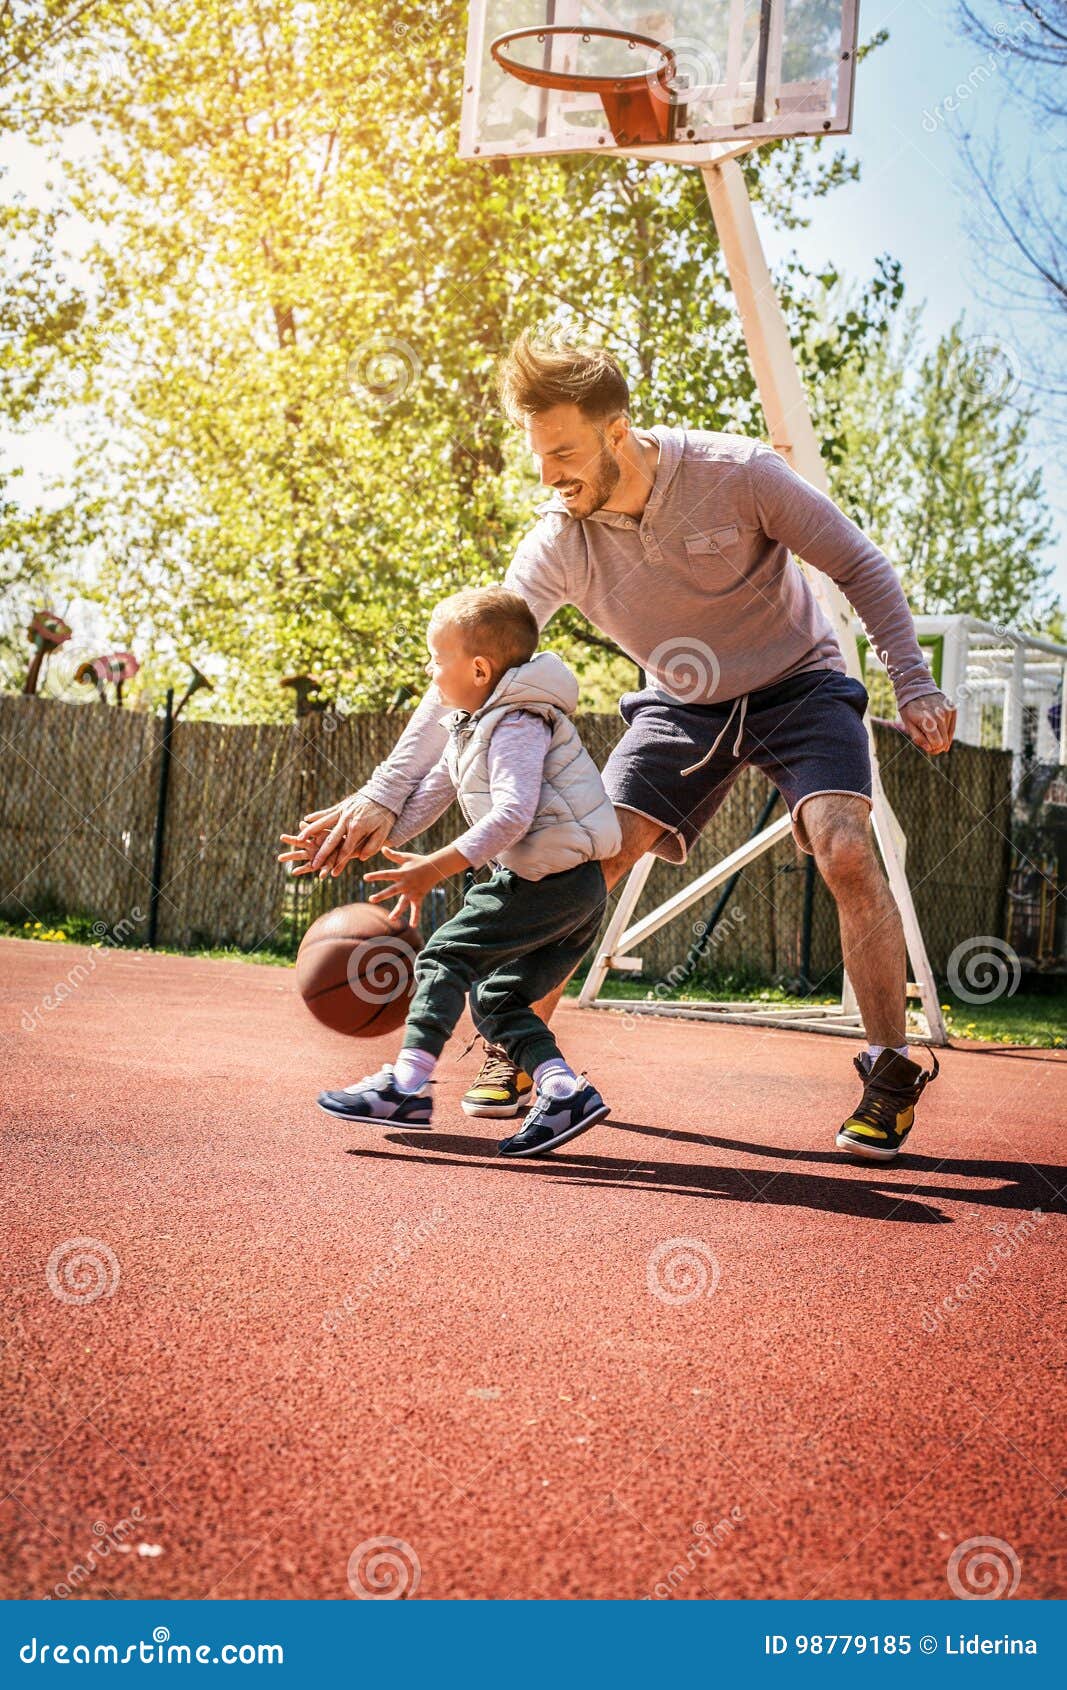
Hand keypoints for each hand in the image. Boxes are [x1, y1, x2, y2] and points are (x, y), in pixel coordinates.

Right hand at [278, 795, 395, 879]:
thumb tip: (362, 857)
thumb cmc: (386, 815)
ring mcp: (342, 812)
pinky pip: (326, 812)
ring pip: (322, 823)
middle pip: (330, 839)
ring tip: (299, 839)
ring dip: (310, 832)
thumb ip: (373, 846)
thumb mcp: (384, 832)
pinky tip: (306, 819)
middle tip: (313, 864)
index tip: (332, 873)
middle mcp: (346, 820)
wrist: (385, 793)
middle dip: (321, 853)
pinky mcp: (341, 806)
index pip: (346, 849)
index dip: (339, 862)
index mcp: (357, 828)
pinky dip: (316, 816)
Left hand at [363, 845, 443, 928]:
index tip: (365, 878)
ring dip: (398, 911)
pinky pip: (417, 908)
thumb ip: (393, 855)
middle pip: (392, 890)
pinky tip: (413, 926)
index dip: (376, 876)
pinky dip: (415, 917)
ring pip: (403, 903)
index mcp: (401, 873)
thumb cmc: (419, 861)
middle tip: (371, 899)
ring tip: (391, 919)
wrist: (436, 867)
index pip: (386, 874)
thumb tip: (383, 848)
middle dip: (381, 895)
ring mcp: (412, 892)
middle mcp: (406, 884)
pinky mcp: (418, 897)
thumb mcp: (406, 857)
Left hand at [899, 691, 956, 754]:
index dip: (933, 749)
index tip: (929, 749)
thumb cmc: (910, 708)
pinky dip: (946, 731)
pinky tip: (940, 729)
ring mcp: (947, 711)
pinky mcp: (952, 708)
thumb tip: (931, 748)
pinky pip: (952, 726)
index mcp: (927, 720)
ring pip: (948, 734)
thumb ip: (918, 738)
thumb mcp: (908, 724)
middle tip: (931, 746)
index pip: (937, 743)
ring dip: (941, 737)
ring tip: (931, 732)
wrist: (916, 687)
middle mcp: (939, 715)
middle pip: (944, 740)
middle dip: (938, 746)